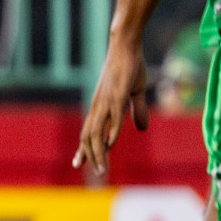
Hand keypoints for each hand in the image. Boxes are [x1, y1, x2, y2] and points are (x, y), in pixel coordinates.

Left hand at [73, 39, 148, 175]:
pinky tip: (110, 145)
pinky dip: (110, 133)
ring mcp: (106, 102)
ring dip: (99, 152)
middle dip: (90, 156)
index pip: (88, 132)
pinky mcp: (116, 95)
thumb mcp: (135, 93)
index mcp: (100, 107)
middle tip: (95, 175)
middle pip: (88, 137)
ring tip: (102, 169)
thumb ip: (137, 111)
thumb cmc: (129, 68)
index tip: (79, 164)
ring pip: (97, 132)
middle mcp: (98, 107)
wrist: (125, 46)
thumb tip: (141, 129)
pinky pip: (112, 118)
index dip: (84, 149)